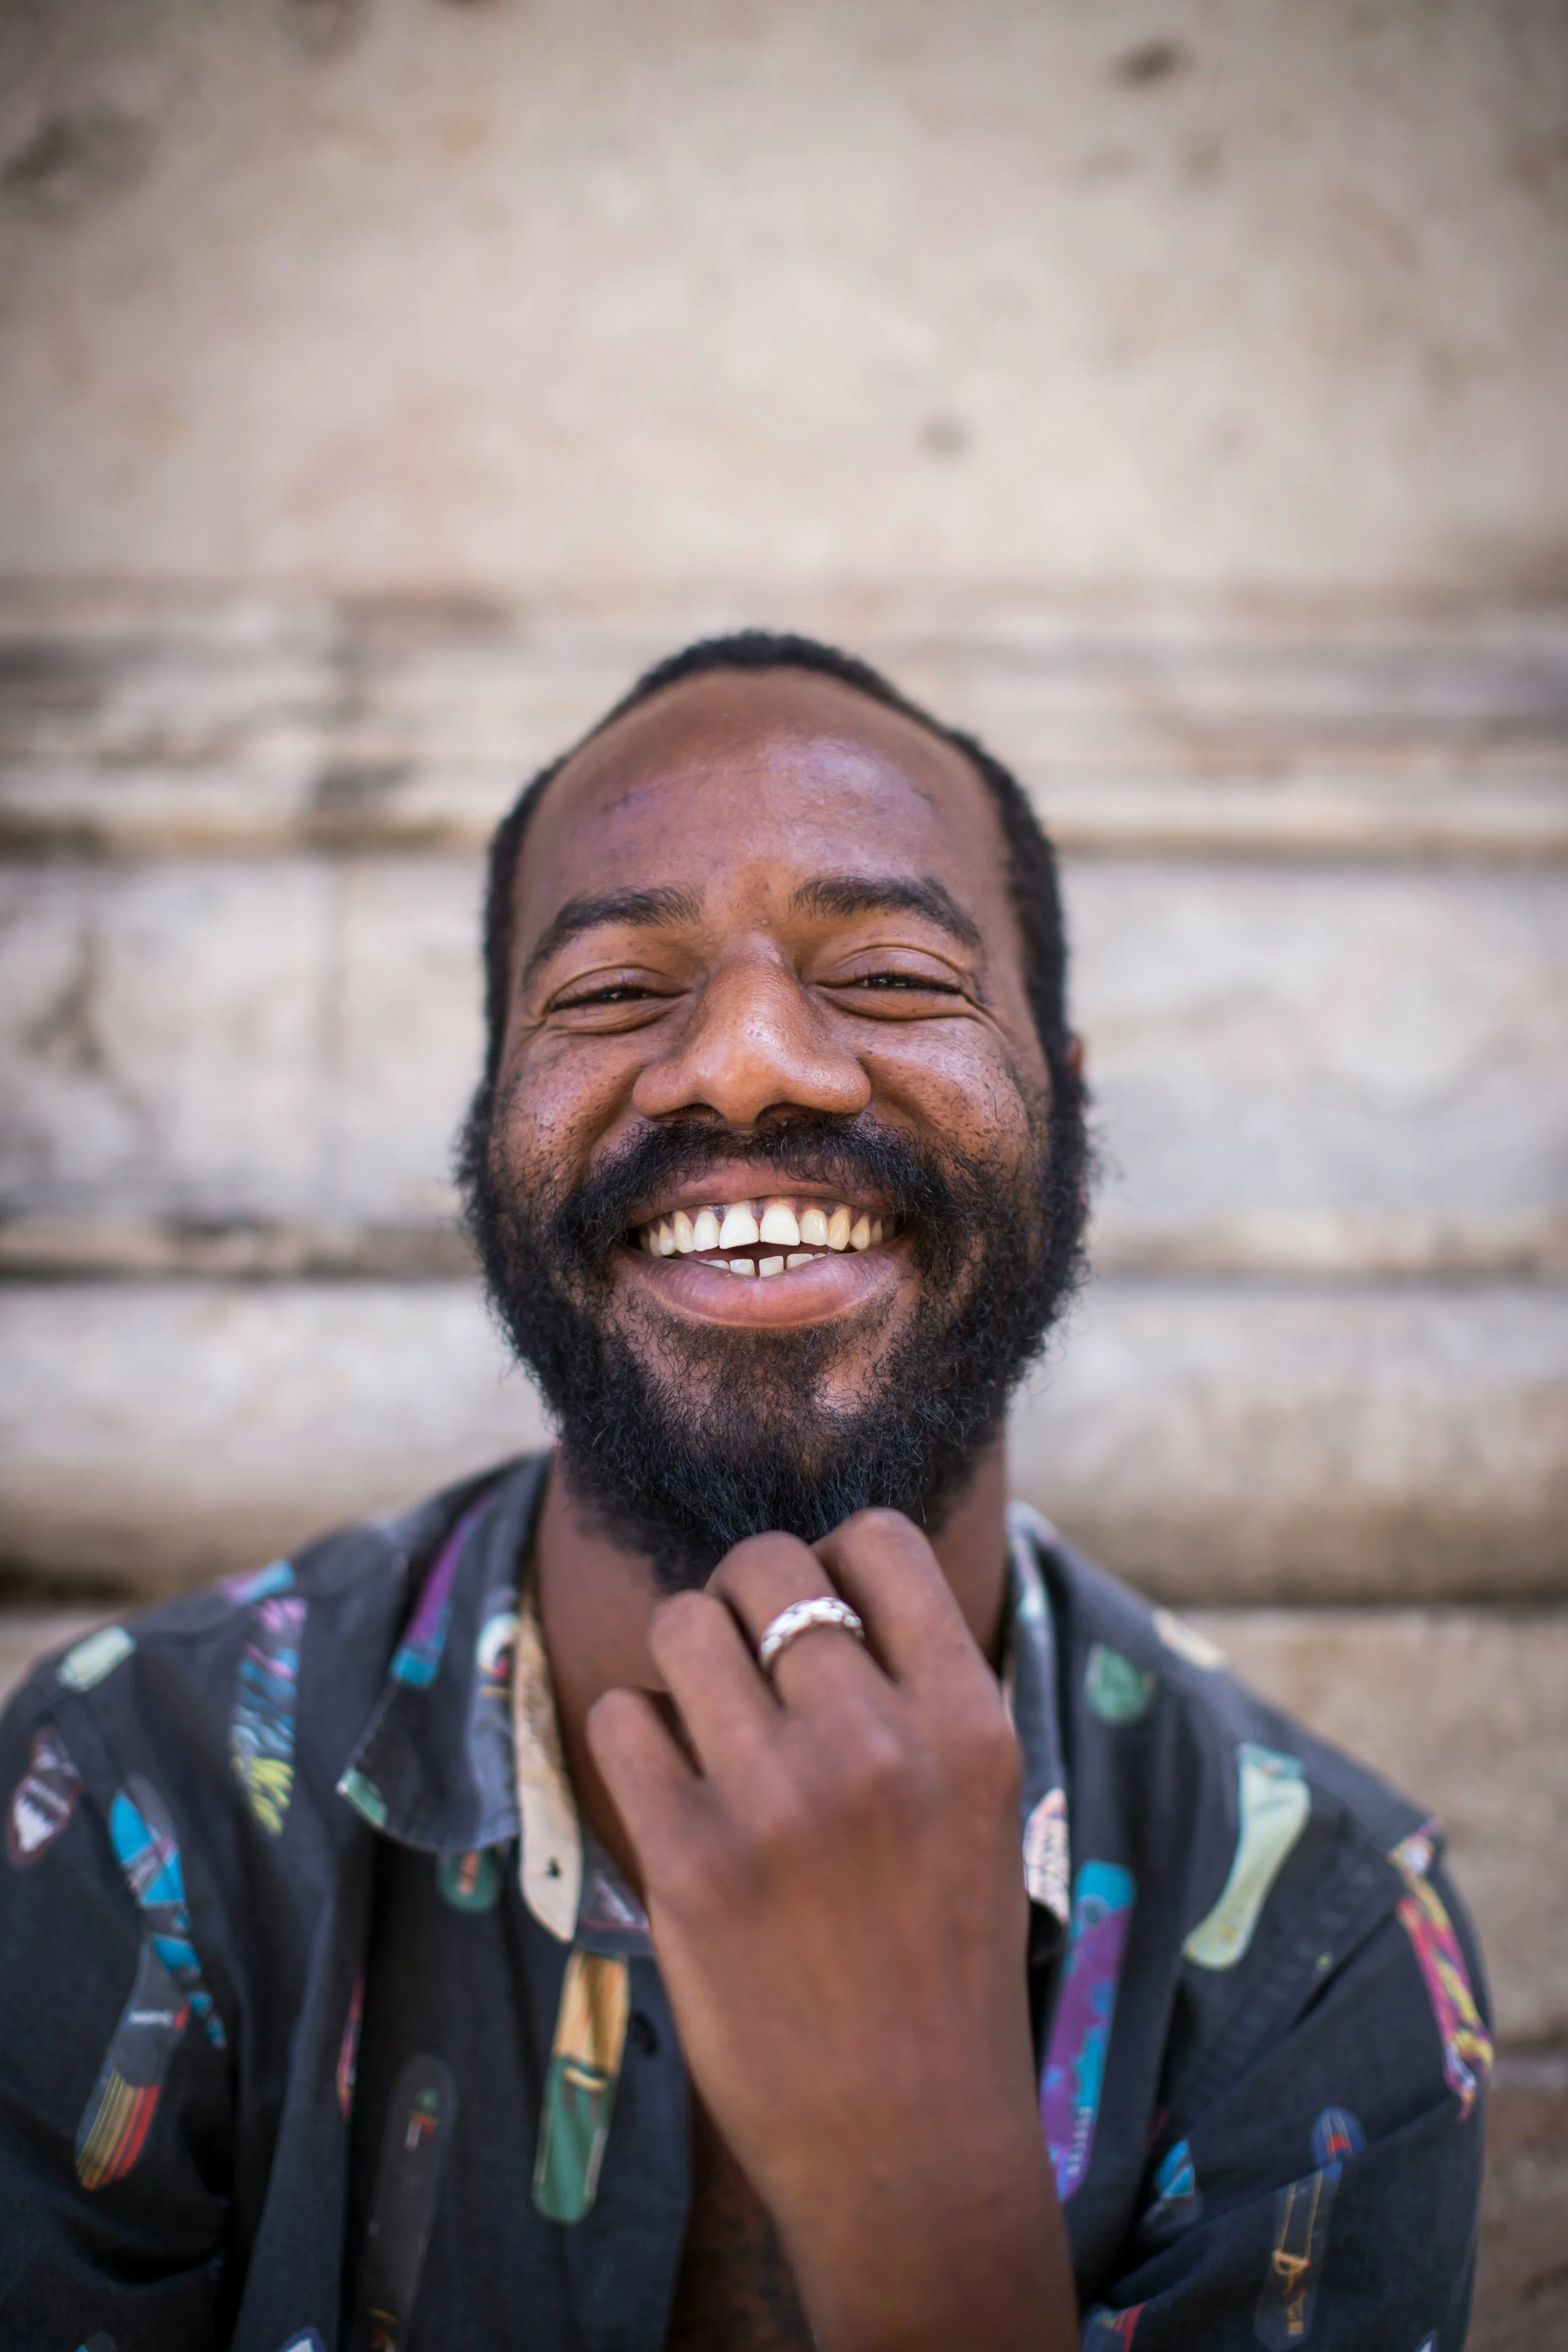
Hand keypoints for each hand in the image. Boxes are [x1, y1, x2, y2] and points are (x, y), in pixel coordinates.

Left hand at [586, 1511, 1076, 2351]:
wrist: (912, 2145)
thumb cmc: (942, 1965)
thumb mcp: (979, 1807)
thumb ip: (917, 1694)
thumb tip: (829, 1578)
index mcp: (968, 1723)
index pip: (879, 1540)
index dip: (833, 1554)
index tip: (820, 1604)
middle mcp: (878, 1744)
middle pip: (765, 1564)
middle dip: (743, 1594)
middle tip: (746, 1661)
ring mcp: (778, 1802)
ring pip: (681, 1622)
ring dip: (683, 1655)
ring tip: (704, 1718)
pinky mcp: (689, 1863)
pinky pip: (622, 1717)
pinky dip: (636, 1736)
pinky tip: (672, 1788)